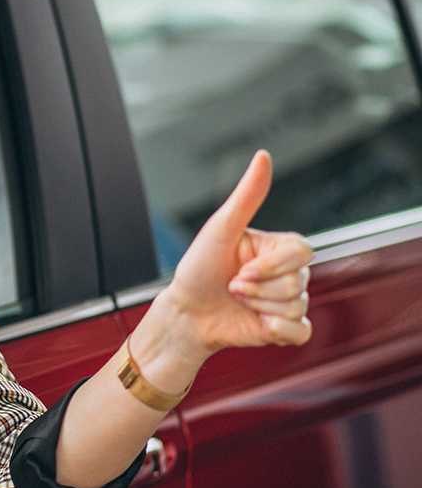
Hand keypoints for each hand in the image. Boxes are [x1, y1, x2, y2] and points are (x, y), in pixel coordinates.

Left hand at [159, 150, 312, 363]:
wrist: (185, 313)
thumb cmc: (198, 268)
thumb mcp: (219, 229)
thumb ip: (247, 196)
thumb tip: (263, 156)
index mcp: (276, 247)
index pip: (302, 252)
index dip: (271, 267)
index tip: (241, 271)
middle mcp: (286, 273)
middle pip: (297, 282)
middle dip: (257, 289)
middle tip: (232, 286)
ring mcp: (287, 301)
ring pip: (295, 306)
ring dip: (258, 307)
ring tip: (237, 300)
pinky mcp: (285, 328)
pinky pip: (301, 331)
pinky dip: (278, 331)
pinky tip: (257, 323)